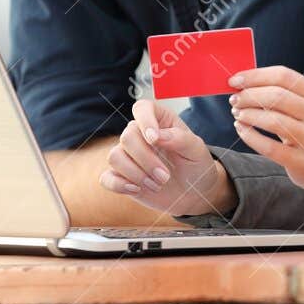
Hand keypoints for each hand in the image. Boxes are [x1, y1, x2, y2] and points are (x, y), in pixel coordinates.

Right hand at [99, 98, 233, 215]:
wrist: (194, 194)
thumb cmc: (196, 166)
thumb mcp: (197, 150)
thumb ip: (180, 138)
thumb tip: (157, 135)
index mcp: (159, 121)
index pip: (142, 108)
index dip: (144, 121)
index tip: (154, 140)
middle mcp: (140, 135)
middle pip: (127, 137)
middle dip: (146, 160)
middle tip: (165, 176)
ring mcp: (129, 156)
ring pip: (115, 157)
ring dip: (136, 174)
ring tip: (156, 185)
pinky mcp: (121, 177)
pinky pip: (107, 178)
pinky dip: (119, 185)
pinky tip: (136, 190)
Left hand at [229, 66, 303, 202]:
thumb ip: (281, 92)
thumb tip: (242, 82)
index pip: (283, 76)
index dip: (255, 75)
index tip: (234, 80)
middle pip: (276, 96)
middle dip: (248, 96)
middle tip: (234, 100)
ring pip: (272, 121)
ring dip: (248, 115)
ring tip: (237, 114)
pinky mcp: (302, 161)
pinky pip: (269, 147)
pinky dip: (250, 136)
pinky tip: (241, 130)